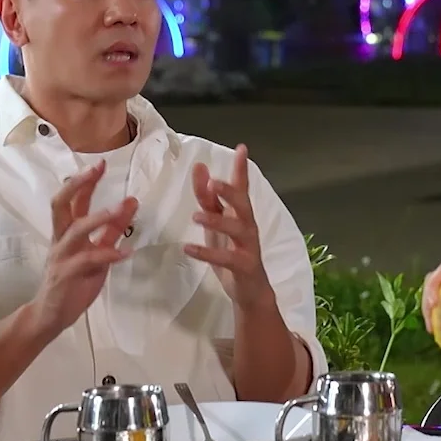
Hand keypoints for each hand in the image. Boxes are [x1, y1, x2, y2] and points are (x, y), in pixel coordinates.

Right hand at [30, 161, 137, 338]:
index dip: (85, 180)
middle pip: (61, 204)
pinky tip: (126, 252)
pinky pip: (88, 261)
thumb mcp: (98, 252)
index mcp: (67, 231)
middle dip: (79, 185)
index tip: (101, 163)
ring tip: (119, 209)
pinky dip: (108, 255)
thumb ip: (112, 229)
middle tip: (97, 170)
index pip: (73, 200)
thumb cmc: (74, 280)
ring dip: (98, 217)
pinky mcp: (67, 275)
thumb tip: (131, 202)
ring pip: (75, 229)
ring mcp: (62, 256)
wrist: (50, 315)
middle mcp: (61, 239)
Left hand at [184, 144, 274, 309]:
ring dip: (217, 220)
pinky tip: (189, 248)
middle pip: (242, 204)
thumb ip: (208, 198)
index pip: (241, 187)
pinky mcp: (243, 266)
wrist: (251, 291)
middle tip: (214, 182)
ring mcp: (248, 247)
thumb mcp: (217, 223)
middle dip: (230, 192)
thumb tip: (199, 168)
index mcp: (241, 214)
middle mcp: (248, 226)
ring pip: (237, 229)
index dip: (241, 169)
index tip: (241, 148)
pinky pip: (226, 258)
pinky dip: (207, 253)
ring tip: (196, 215)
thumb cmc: (232, 253)